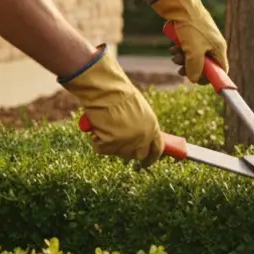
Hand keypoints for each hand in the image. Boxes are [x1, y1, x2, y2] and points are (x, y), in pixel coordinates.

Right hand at [60, 46, 164, 166]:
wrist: (107, 90)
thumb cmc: (120, 95)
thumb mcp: (139, 111)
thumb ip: (141, 126)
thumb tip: (136, 139)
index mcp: (153, 128)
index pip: (157, 149)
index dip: (151, 158)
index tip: (146, 162)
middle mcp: (143, 138)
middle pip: (138, 155)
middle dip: (128, 153)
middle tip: (117, 145)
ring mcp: (128, 143)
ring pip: (118, 153)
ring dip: (110, 144)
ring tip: (105, 126)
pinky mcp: (112, 144)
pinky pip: (101, 148)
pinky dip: (96, 140)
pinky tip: (97, 126)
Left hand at [149, 0, 228, 83]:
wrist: (180, 6)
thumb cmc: (190, 27)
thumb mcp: (194, 51)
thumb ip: (195, 68)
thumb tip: (194, 79)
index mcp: (219, 49)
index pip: (220, 70)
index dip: (209, 78)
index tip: (196, 80)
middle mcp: (213, 44)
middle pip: (204, 65)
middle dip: (190, 68)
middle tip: (180, 69)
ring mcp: (203, 39)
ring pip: (193, 57)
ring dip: (182, 59)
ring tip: (174, 53)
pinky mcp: (193, 34)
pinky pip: (187, 48)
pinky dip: (180, 50)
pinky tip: (173, 47)